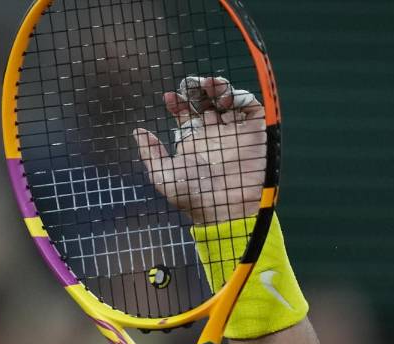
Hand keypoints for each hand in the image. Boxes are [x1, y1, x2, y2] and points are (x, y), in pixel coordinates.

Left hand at [132, 75, 266, 223]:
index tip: (169, 97)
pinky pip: (249, 106)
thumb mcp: (163, 176)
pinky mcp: (255, 131)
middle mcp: (214, 134)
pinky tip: (225, 99)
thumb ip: (151, 154)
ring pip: (227, 99)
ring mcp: (234, 131)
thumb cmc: (192, 196)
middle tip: (191, 86)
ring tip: (209, 86)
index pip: (185, 113)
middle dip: (197, 90)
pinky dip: (239, 95)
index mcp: (194, 141)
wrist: (224, 208)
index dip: (177, 102)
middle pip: (205, 102)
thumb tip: (138, 132)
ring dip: (218, 88)